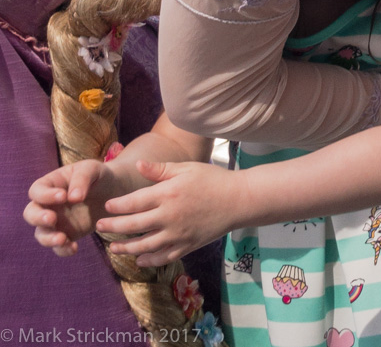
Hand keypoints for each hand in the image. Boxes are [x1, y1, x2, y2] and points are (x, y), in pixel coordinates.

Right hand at [24, 160, 112, 255]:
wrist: (112, 190)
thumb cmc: (97, 175)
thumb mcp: (91, 169)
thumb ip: (81, 179)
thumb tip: (73, 198)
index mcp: (50, 184)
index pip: (37, 191)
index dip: (45, 195)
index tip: (63, 196)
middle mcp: (48, 205)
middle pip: (30, 214)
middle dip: (38, 218)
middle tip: (52, 219)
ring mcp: (55, 222)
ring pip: (41, 234)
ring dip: (48, 238)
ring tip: (62, 239)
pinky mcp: (66, 234)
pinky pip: (58, 246)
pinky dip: (63, 250)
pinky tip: (74, 248)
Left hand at [97, 160, 242, 267]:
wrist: (238, 200)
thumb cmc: (212, 179)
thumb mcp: (186, 168)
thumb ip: (160, 169)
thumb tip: (137, 165)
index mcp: (168, 194)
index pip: (135, 202)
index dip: (118, 205)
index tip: (106, 206)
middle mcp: (170, 216)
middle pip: (134, 225)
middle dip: (114, 227)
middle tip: (99, 226)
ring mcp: (178, 234)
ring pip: (145, 245)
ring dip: (126, 248)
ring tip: (113, 248)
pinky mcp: (187, 246)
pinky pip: (163, 257)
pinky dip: (149, 260)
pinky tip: (139, 259)